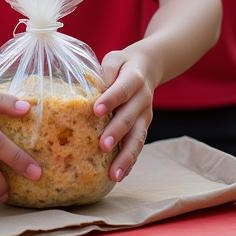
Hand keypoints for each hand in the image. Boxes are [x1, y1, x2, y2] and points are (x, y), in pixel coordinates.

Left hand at [93, 47, 159, 181]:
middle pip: (130, 118)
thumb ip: (104, 72)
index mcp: (134, 79)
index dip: (110, 100)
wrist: (147, 67)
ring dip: (126, 156)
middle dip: (116, 133)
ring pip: (137, 138)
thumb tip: (88, 90)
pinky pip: (138, 146)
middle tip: (102, 146)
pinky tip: (121, 175)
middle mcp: (143, 99)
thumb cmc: (122, 65)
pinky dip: (130, 161)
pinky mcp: (144, 127)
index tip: (96, 111)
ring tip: (114, 173)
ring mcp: (146, 116)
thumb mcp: (113, 60)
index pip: (121, 90)